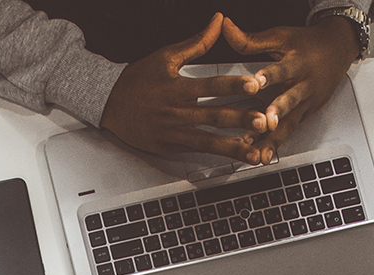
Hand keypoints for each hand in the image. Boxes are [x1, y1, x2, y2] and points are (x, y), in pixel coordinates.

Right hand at [99, 15, 275, 159]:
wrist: (108, 103)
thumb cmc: (137, 79)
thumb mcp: (166, 56)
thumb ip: (197, 42)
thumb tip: (219, 20)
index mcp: (178, 87)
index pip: (212, 85)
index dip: (234, 85)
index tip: (255, 85)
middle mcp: (177, 111)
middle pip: (214, 116)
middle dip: (241, 119)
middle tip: (264, 121)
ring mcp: (173, 132)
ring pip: (207, 141)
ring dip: (233, 147)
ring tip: (255, 152)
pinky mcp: (169, 146)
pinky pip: (196, 151)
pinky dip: (216, 154)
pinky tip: (234, 156)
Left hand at [219, 17, 359, 164]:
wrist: (339, 48)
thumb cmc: (306, 43)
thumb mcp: (280, 36)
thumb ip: (250, 39)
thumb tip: (225, 26)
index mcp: (296, 62)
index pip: (282, 69)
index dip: (268, 75)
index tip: (255, 82)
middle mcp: (303, 84)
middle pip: (290, 99)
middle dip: (278, 111)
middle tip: (267, 121)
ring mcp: (306, 102)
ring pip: (289, 122)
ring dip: (274, 138)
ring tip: (260, 153)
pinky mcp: (305, 114)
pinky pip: (289, 131)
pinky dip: (276, 144)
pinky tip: (261, 157)